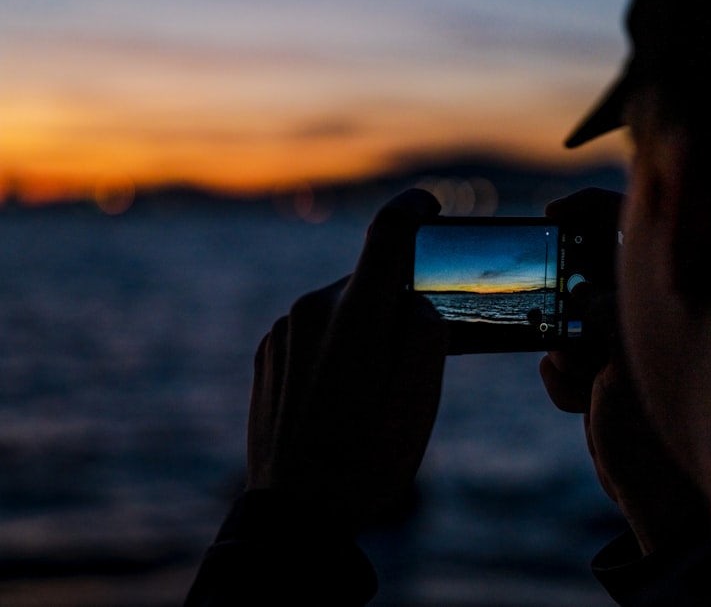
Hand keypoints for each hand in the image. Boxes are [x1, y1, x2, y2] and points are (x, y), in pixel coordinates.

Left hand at [246, 189, 446, 525]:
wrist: (294, 516)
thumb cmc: (366, 462)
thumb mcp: (419, 404)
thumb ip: (429, 335)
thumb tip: (420, 301)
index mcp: (353, 318)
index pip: (386, 233)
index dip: (414, 208)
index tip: (431, 205)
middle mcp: (310, 311)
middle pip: (368, 279)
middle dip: (399, 300)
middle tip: (417, 350)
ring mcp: (282, 332)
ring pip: (342, 307)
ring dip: (367, 328)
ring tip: (374, 390)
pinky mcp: (267, 353)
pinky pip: (314, 330)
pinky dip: (338, 345)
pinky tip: (342, 395)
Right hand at [540, 189, 708, 554]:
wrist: (658, 500)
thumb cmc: (657, 431)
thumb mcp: (626, 362)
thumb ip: (606, 312)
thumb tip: (584, 293)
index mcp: (664, 297)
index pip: (631, 225)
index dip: (591, 207)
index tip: (551, 215)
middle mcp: (645, 313)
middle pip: (586, 272)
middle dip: (562, 300)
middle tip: (559, 326)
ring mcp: (622, 345)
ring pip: (566, 320)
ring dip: (560, 352)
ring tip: (584, 382)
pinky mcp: (603, 375)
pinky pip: (562, 359)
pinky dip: (561, 379)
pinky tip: (580, 403)